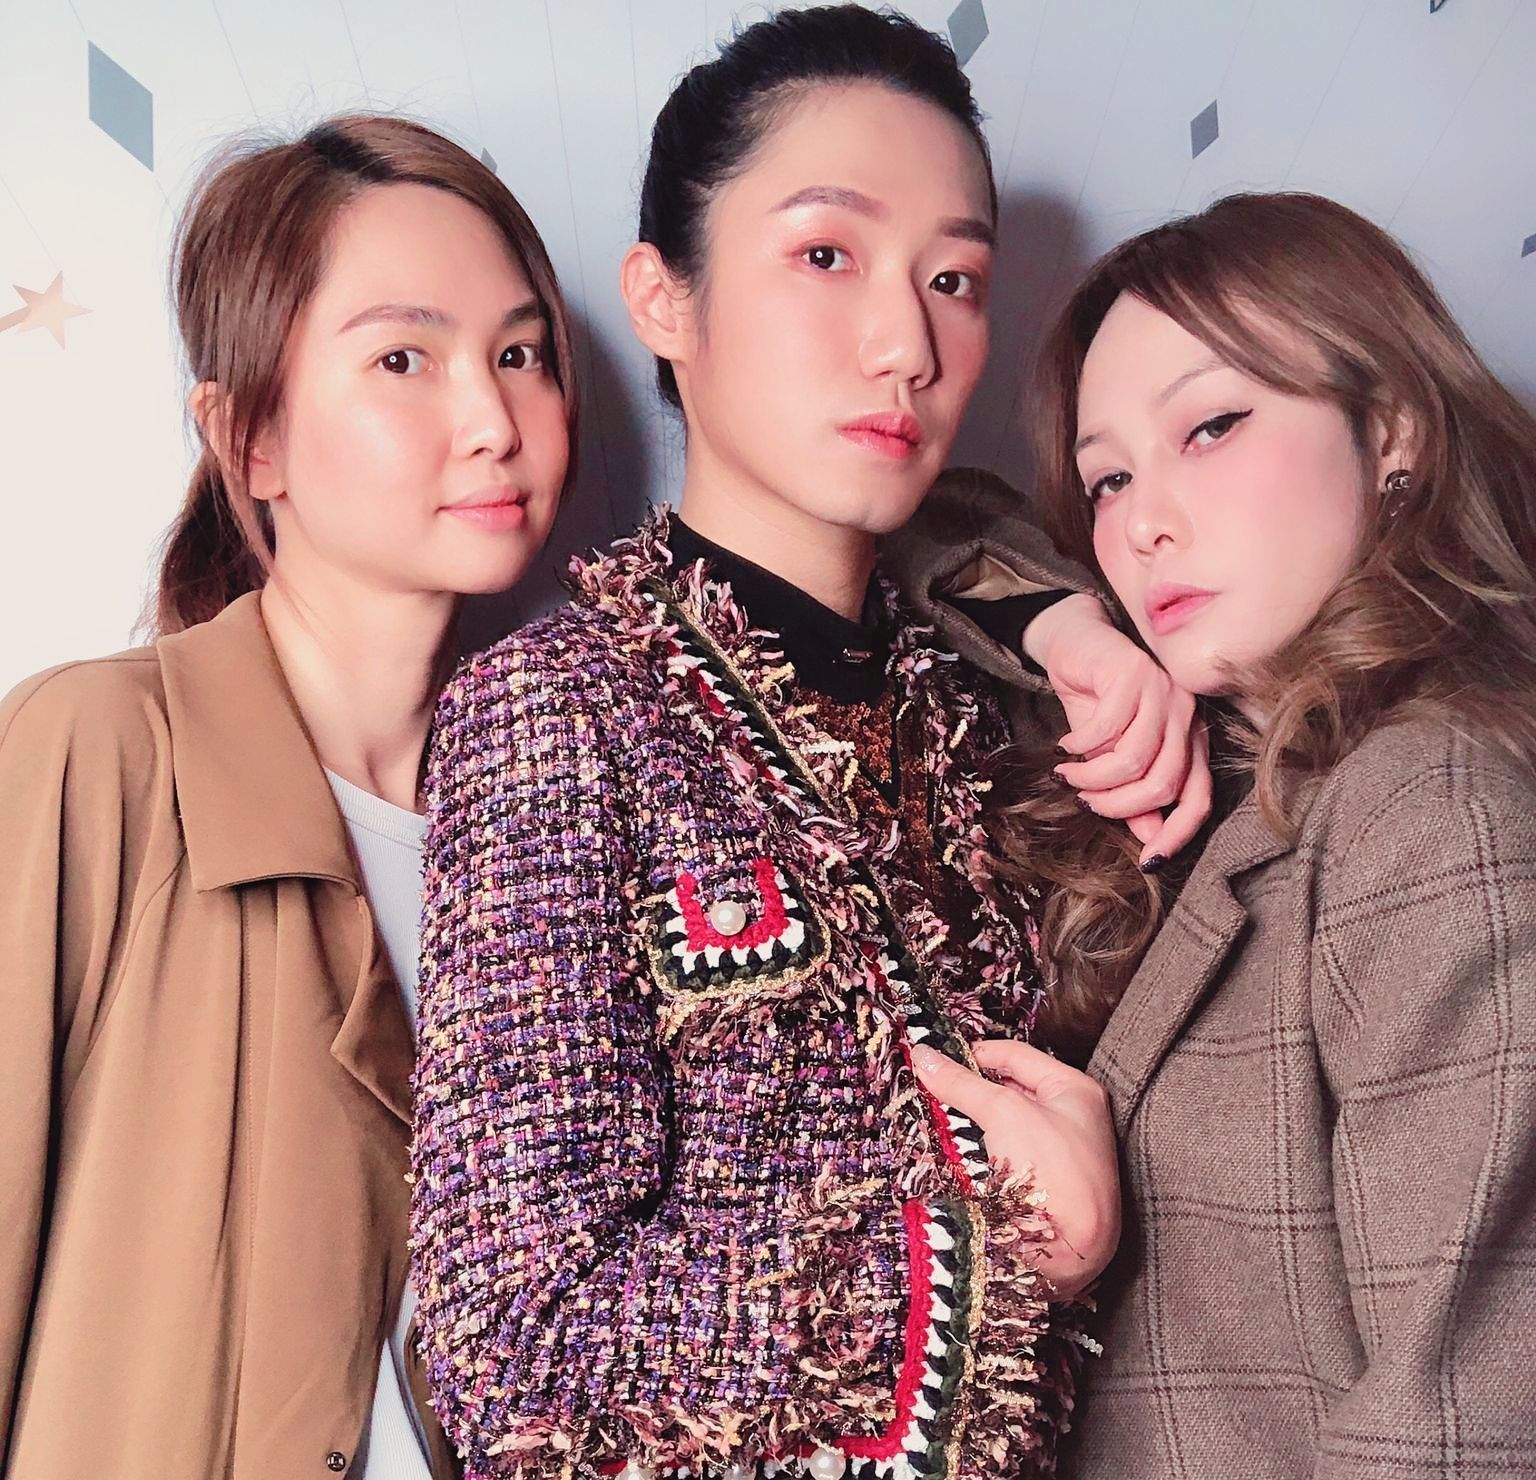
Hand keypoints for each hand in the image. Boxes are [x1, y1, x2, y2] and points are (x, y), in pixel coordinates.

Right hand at [912, 1038, 1119, 1299]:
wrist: (1071, 1253)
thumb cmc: (1053, 1171)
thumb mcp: (1004, 1113)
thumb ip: (962, 1083)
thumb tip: (921, 1054)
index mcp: (1073, 1090)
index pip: (1014, 1055)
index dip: (973, 1053)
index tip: (933, 1059)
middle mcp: (1067, 1117)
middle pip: (1005, 1089)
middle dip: (967, 1089)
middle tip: (926, 1086)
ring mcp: (1052, 1153)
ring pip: (997, 1124)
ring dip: (967, 1122)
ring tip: (930, 1116)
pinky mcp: (1035, 1184)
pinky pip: (996, 1153)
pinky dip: (973, 1150)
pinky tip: (948, 1150)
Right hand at [1022, 593, 1210, 865]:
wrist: (1075, 645)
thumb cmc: (1096, 703)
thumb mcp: (1111, 756)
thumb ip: (1133, 793)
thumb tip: (1147, 837)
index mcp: (1190, 741)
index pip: (1198, 798)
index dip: (1177, 833)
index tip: (1147, 860)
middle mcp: (1187, 718)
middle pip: (1164, 784)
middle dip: (1117, 805)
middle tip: (1085, 801)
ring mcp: (1165, 693)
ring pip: (1136, 759)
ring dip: (1093, 777)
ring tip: (1068, 774)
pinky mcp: (1136, 673)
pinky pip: (1108, 727)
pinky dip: (1080, 745)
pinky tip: (1066, 744)